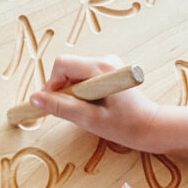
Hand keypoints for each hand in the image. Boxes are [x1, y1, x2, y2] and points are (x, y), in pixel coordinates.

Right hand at [30, 53, 162, 149]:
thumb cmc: (127, 126)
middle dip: (63, 90)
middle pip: (66, 68)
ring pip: (74, 74)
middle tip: (72, 112)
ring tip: (87, 111)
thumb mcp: (90, 120)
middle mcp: (105, 60)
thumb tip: (35, 99)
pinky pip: (83, 78)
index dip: (51, 85)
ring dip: (73, 94)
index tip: (52, 105)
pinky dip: (81, 93)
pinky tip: (94, 107)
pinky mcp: (109, 71)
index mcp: (101, 68)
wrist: (152, 127)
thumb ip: (61, 107)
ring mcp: (108, 65)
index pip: (61, 65)